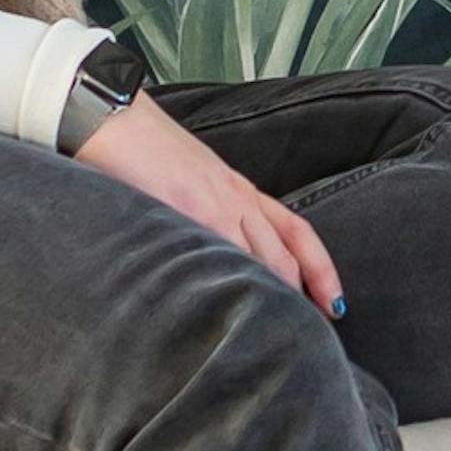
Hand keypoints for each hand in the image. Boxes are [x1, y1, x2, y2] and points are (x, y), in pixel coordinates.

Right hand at [76, 91, 346, 314]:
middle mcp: (238, 199)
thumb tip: (212, 248)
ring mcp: (217, 206)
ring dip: (275, 298)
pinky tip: (238, 314)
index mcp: (241, 190)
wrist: (115, 115)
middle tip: (315, 332)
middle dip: (304, 295)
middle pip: (287, 255)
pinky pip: (224, 256)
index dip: (321, 270)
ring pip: (264, 260)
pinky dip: (236, 287)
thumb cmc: (145, 146)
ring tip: (280, 334)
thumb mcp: (193, 178)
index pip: (297, 232)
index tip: (334, 302)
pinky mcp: (190, 212)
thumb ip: (209, 210)